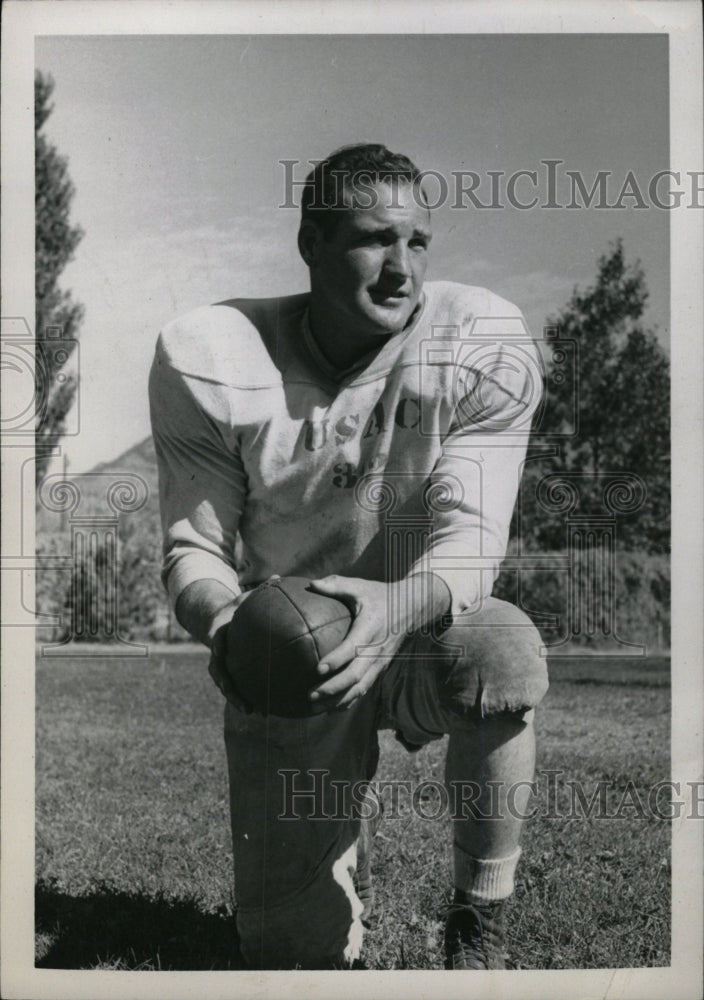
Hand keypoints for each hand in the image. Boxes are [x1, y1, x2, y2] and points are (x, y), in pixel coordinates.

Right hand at [207, 575, 281, 710]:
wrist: (220, 622)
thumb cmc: (238, 608)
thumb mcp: (245, 598)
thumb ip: (261, 590)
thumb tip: (280, 577)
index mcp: (220, 633)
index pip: (216, 640)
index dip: (216, 645)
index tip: (219, 651)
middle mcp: (218, 653)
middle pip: (218, 672)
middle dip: (227, 686)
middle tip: (236, 693)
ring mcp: (222, 666)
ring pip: (227, 686)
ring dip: (237, 699)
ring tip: (253, 711)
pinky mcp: (231, 674)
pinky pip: (239, 687)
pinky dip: (249, 698)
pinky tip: (266, 710)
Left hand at [307, 576, 412, 712]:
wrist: (412, 607)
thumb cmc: (381, 595)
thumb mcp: (360, 586)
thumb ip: (336, 584)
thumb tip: (311, 584)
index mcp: (370, 628)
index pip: (353, 647)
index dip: (336, 659)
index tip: (317, 668)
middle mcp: (377, 649)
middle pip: (356, 675)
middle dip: (333, 688)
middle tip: (310, 695)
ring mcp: (380, 661)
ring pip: (360, 687)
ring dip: (338, 700)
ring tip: (315, 709)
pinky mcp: (380, 667)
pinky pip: (365, 688)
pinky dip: (349, 701)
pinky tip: (331, 709)